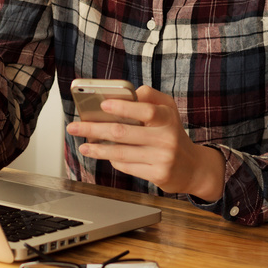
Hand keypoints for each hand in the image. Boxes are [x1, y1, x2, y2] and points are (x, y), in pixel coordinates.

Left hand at [65, 85, 224, 200]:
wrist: (193, 167)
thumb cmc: (172, 133)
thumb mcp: (168, 110)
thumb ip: (149, 96)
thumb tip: (126, 92)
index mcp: (167, 118)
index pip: (145, 110)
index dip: (123, 106)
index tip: (103, 104)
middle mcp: (166, 138)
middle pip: (123, 132)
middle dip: (94, 129)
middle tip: (73, 127)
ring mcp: (163, 159)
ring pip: (120, 153)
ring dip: (97, 149)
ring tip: (83, 145)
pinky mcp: (158, 175)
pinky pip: (127, 166)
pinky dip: (113, 160)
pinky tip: (104, 155)